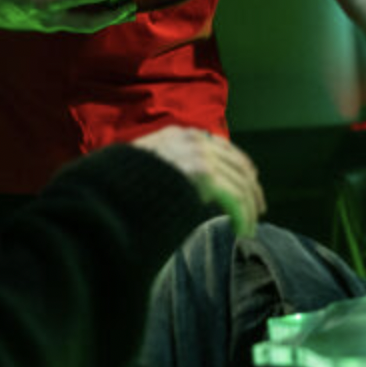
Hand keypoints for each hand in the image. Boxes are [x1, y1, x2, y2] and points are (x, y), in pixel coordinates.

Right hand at [0, 0, 135, 33]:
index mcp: (39, 2)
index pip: (74, 0)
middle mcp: (47, 19)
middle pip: (86, 23)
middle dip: (111, 15)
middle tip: (130, 5)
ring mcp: (47, 25)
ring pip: (82, 25)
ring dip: (105, 18)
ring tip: (125, 9)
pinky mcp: (47, 25)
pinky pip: (74, 23)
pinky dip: (92, 16)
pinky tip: (104, 9)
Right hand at [131, 127, 265, 234]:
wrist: (107, 189)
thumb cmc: (120, 184)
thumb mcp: (144, 164)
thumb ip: (166, 165)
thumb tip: (181, 181)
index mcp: (180, 135)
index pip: (222, 147)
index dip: (240, 165)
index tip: (249, 180)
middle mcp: (194, 141)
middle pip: (237, 165)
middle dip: (251, 189)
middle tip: (258, 209)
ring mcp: (200, 156)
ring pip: (240, 184)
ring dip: (248, 209)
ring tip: (249, 228)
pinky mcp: (204, 176)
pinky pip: (235, 199)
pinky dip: (242, 217)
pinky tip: (242, 231)